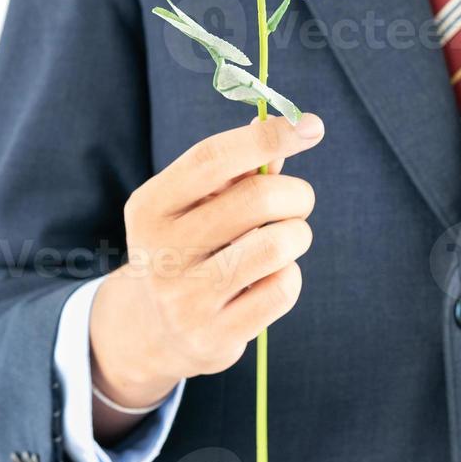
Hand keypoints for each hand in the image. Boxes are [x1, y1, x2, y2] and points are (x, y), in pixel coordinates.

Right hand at [89, 112, 324, 437]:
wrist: (156, 329)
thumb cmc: (191, 245)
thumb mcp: (196, 203)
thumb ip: (239, 165)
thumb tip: (291, 126)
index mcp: (150, 207)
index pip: (212, 158)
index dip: (268, 138)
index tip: (310, 126)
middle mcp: (161, 252)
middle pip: (257, 199)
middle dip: (295, 194)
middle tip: (296, 202)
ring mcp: (186, 299)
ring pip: (278, 245)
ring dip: (297, 234)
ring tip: (286, 239)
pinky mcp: (215, 335)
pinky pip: (283, 288)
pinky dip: (290, 274)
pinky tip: (270, 277)